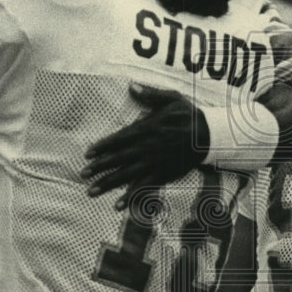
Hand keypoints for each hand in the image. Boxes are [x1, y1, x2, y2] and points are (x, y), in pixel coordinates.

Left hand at [81, 83, 209, 209]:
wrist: (209, 136)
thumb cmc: (189, 115)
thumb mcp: (171, 98)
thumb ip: (150, 95)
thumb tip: (131, 86)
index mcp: (145, 129)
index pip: (118, 139)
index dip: (101, 147)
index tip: (87, 153)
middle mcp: (146, 148)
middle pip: (117, 159)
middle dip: (98, 167)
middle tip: (82, 174)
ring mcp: (154, 163)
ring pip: (126, 175)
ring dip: (107, 184)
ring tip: (91, 191)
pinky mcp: (163, 175)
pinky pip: (144, 188)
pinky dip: (130, 197)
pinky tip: (118, 205)